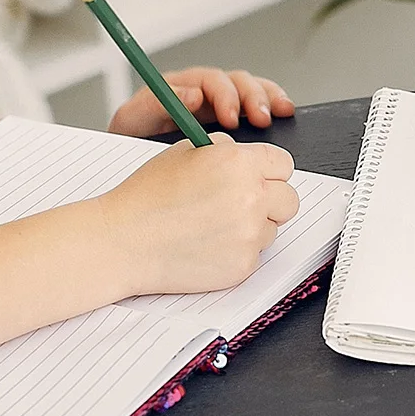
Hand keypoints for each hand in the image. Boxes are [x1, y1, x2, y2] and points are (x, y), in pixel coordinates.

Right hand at [101, 133, 300, 293]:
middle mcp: (251, 197)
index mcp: (239, 163)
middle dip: (270, 200)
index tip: (258, 178)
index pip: (284, 164)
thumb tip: (245, 155)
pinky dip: (237, 251)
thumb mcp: (184, 152)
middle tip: (241, 203)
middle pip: (289, 199)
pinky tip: (208, 244)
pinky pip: (255, 255)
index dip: (269, 171)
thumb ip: (224, 150)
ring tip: (214, 226)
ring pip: (273, 229)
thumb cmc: (147, 197)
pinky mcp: (243, 265)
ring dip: (254, 227)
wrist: (124, 240)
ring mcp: (250, 235)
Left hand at [108, 67, 294, 136]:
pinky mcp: (235, 124)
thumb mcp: (131, 123)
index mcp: (180, 89)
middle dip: (251, 97)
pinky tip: (285, 115)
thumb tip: (191, 95)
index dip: (224, 95)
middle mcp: (204, 93)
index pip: (208, 81)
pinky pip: (259, 107)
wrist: (132, 167)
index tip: (230, 117)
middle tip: (260, 119)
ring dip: (268, 100)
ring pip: (252, 91)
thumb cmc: (130, 144)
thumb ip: (152, 104)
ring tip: (279, 114)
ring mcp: (221, 107)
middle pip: (236, 82)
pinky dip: (274, 107)